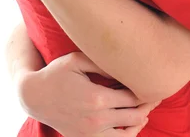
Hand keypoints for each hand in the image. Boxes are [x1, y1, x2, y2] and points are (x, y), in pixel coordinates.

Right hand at [16, 51, 156, 135]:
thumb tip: (125, 64)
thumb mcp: (77, 60)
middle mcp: (96, 119)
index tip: (153, 83)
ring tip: (144, 111)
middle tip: (155, 96)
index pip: (132, 97)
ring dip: (139, 122)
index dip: (146, 91)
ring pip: (127, 134)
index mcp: (97, 98)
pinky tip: (130, 125)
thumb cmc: (56, 73)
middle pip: (134, 116)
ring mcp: (90, 133)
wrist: (33, 96)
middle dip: (147, 106)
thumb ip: (102, 63)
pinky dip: (126, 136)